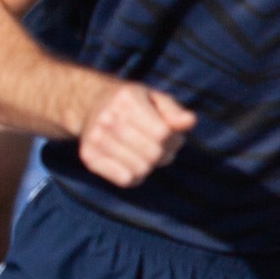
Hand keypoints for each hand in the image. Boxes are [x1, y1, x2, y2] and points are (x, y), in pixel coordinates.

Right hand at [78, 83, 196, 187]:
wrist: (89, 104)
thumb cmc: (131, 104)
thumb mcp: (153, 98)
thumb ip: (174, 110)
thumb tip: (190, 122)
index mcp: (126, 99)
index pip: (163, 133)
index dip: (175, 139)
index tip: (172, 136)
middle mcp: (107, 118)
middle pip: (153, 154)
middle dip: (165, 154)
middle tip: (162, 149)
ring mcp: (95, 138)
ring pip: (141, 169)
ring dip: (150, 166)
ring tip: (147, 155)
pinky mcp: (88, 157)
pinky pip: (126, 180)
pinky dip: (135, 177)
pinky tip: (132, 163)